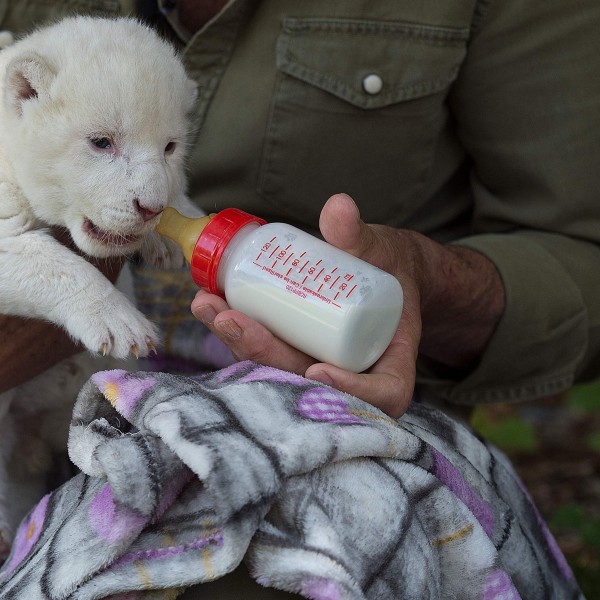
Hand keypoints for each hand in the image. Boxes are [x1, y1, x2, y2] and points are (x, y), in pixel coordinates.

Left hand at [191, 194, 502, 416]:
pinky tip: (211, 304)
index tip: (317, 367)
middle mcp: (352, 372)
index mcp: (390, 360)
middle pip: (309, 384)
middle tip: (230, 320)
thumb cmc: (388, 265)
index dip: (350, 389)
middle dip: (264, 353)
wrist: (380, 270)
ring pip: (278, 368)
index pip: (383, 393)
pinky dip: (237, 329)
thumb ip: (358, 235)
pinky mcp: (291, 353)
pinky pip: (264, 349)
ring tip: (208, 306)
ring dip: (239, 340)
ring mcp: (317, 366)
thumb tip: (337, 206)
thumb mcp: (381, 250)